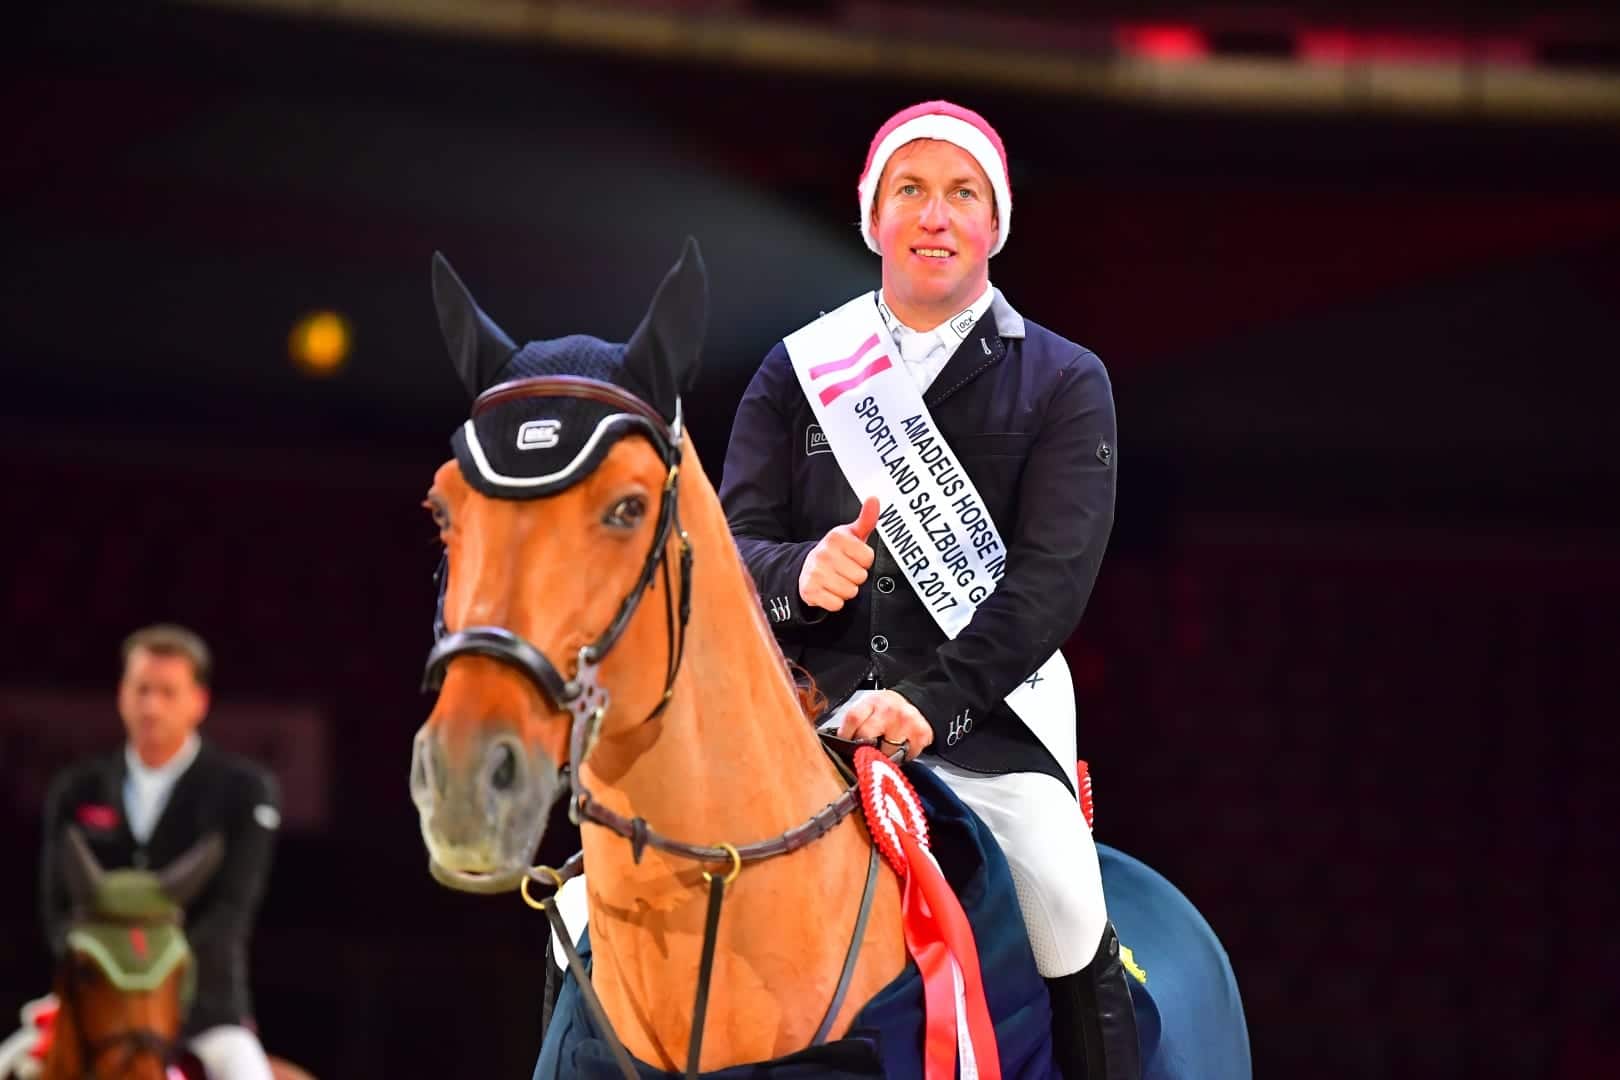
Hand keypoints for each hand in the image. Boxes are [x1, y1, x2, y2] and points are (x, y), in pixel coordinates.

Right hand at [798, 497, 879, 611]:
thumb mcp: (851, 535)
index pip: (868, 558)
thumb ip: (866, 519)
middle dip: (855, 576)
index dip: (864, 561)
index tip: (853, 557)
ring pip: (850, 592)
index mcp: (836, 537)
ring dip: (846, 590)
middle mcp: (823, 553)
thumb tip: (875, 499)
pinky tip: (828, 590)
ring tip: (836, 579)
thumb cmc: (836, 552)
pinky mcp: (810, 590)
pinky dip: (835, 601)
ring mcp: (815, 572)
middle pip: (860, 576)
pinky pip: (837, 604)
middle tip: (844, 570)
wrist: (806, 568)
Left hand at [837, 689, 933, 755]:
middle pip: (867, 737)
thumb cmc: (885, 709)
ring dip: (883, 757)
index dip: (846, 735)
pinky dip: (903, 758)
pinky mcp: (921, 734)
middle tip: (863, 753)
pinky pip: (907, 756)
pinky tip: (900, 749)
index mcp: (872, 702)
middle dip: (862, 749)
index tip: (844, 745)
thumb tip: (840, 745)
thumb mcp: (868, 708)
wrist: (913, 702)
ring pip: (887, 752)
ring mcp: (906, 722)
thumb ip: (855, 723)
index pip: (854, 718)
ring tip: (883, 751)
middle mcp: (890, 710)